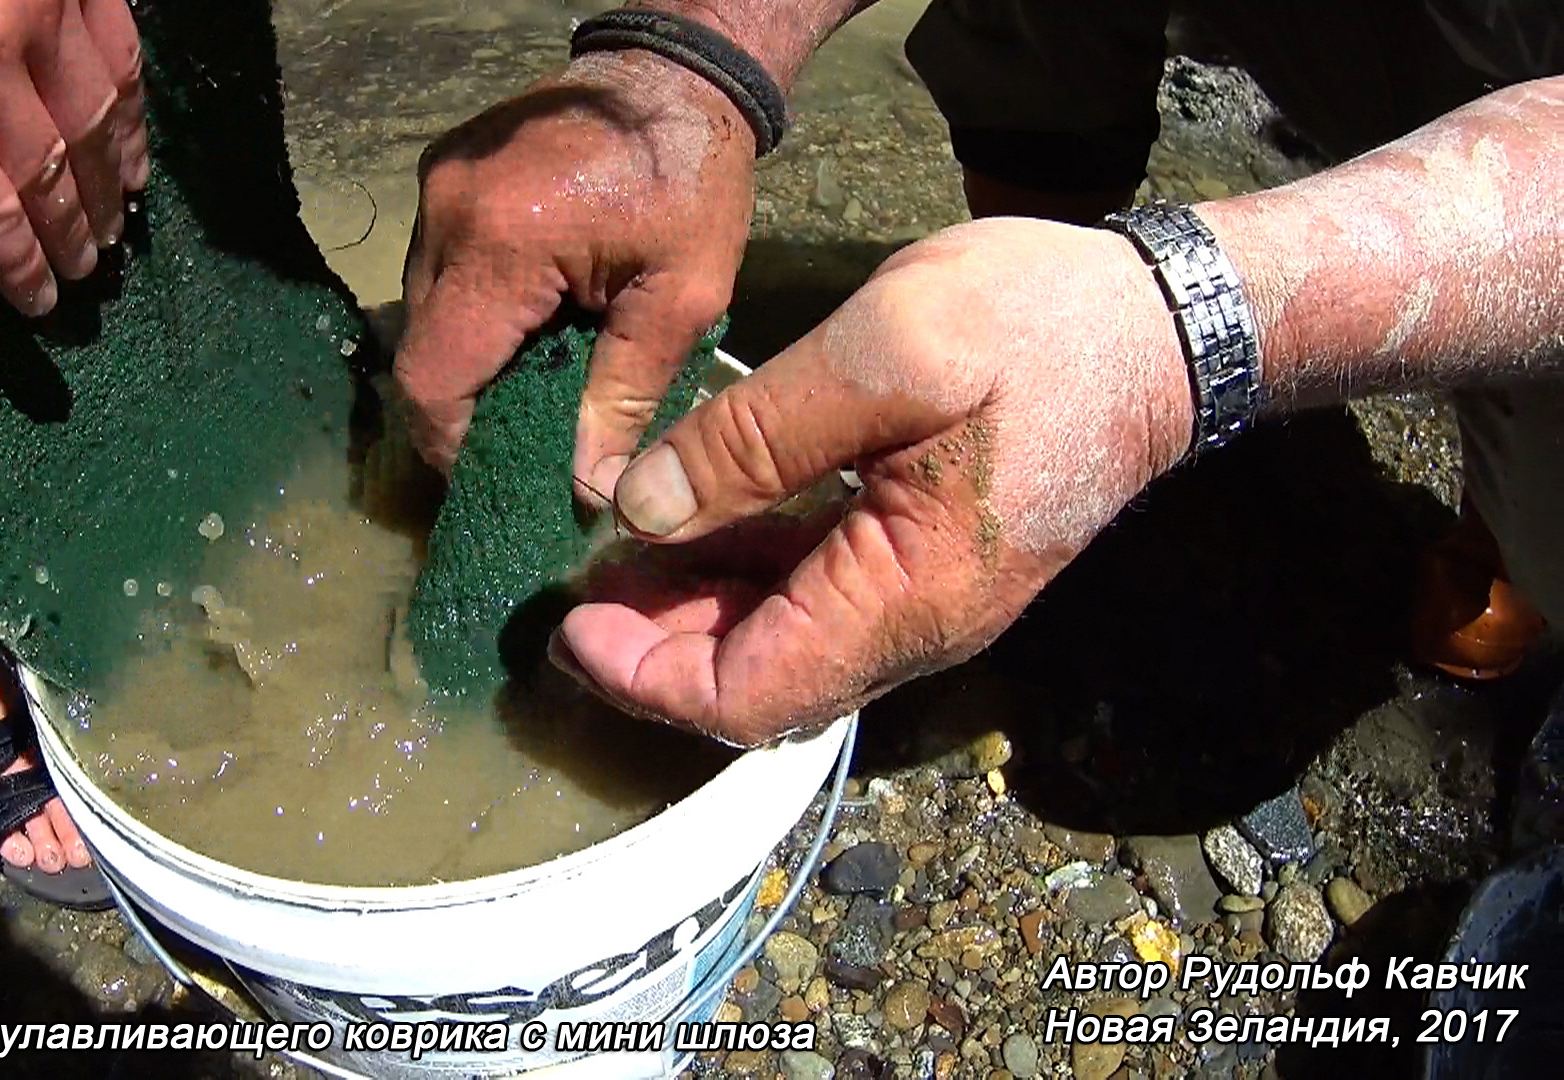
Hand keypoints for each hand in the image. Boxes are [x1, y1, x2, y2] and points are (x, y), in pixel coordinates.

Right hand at [395, 50, 754, 499]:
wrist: (676, 73)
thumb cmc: (692, 179)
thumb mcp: (681, 297)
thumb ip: (626, 397)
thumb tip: (590, 489)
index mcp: (501, 245)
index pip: (432, 379)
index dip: (452, 444)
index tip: (499, 477)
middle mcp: (446, 214)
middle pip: (420, 350)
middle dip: (463, 408)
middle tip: (520, 446)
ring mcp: (436, 187)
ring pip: (422, 312)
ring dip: (466, 359)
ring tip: (526, 389)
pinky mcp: (442, 174)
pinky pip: (436, 270)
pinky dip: (470, 313)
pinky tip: (522, 328)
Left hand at [552, 218, 1195, 745]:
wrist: (1166, 324)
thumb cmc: (1039, 325)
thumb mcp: (887, 352)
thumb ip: (754, 438)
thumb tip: (640, 511)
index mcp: (904, 597)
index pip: (748, 698)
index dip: (644, 679)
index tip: (570, 625)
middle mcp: (915, 625)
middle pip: (757, 684)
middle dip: (655, 651)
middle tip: (573, 588)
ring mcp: (924, 597)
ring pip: (782, 643)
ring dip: (692, 612)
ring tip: (611, 556)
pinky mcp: (924, 558)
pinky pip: (816, 595)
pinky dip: (742, 572)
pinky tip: (690, 520)